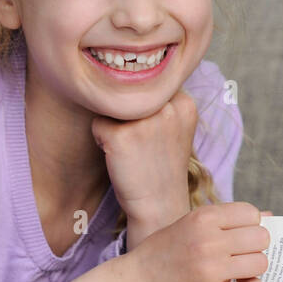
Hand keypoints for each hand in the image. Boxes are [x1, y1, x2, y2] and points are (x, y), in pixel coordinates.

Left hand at [91, 87, 197, 228]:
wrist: (159, 207)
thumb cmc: (161, 168)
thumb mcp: (173, 128)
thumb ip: (162, 102)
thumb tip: (128, 74)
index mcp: (184, 103)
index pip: (147, 87)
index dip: (142, 110)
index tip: (154, 136)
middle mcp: (168, 107)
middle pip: (128, 94)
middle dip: (127, 115)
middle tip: (141, 146)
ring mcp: (145, 121)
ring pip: (111, 107)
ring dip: (114, 126)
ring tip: (131, 151)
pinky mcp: (121, 136)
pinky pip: (97, 123)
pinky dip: (101, 139)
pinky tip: (119, 157)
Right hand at [128, 202, 271, 281]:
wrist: (137, 281)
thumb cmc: (165, 250)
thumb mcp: (190, 223)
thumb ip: (226, 219)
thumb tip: (268, 217)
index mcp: (203, 218)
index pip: (251, 214)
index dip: (251, 225)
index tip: (241, 234)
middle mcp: (208, 241)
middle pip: (261, 238)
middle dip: (256, 246)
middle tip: (242, 254)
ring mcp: (209, 270)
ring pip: (260, 264)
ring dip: (254, 268)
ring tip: (239, 271)